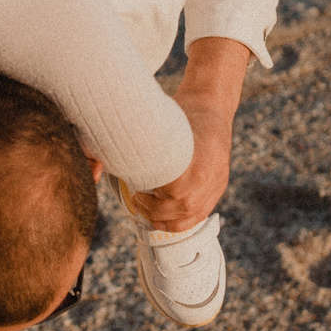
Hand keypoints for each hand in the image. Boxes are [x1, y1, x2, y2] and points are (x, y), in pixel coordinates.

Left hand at [125, 36, 250, 230]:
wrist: (212, 108)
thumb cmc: (182, 113)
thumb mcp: (164, 124)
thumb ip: (147, 146)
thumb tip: (112, 158)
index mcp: (200, 160)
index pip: (174, 192)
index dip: (153, 196)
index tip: (136, 191)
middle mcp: (211, 176)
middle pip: (181, 207)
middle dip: (155, 209)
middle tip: (136, 200)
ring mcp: (217, 184)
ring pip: (190, 216)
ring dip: (165, 218)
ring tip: (146, 208)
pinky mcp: (218, 189)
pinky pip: (200, 215)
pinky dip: (179, 221)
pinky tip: (161, 218)